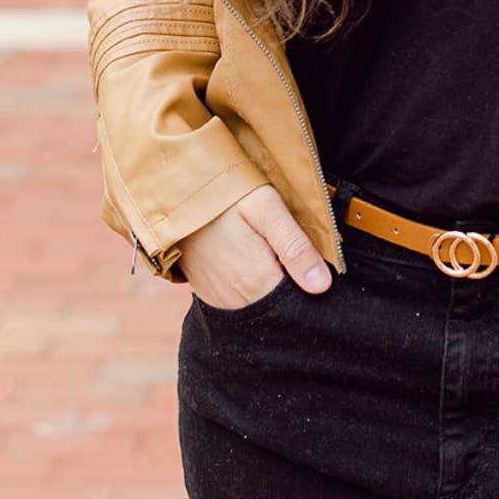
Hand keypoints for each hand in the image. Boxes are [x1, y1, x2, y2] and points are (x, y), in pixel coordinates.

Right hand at [178, 185, 333, 309]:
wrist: (175, 192)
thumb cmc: (226, 195)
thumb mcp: (267, 209)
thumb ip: (294, 247)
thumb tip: (322, 286)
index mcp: (256, 281)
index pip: (298, 303)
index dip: (311, 282)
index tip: (311, 259)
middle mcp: (237, 300)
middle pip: (279, 305)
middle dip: (292, 285)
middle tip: (287, 250)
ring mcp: (220, 300)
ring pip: (260, 306)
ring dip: (271, 287)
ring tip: (268, 252)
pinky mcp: (208, 295)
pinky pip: (239, 302)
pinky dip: (252, 289)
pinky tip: (252, 260)